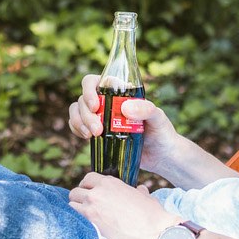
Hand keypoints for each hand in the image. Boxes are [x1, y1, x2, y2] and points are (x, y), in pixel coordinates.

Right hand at [67, 75, 182, 173]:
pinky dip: (76, 129)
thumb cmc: (162, 132)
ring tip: (91, 136)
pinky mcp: (96, 132)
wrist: (161, 156)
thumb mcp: (158, 118)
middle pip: (83, 99)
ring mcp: (100, 117)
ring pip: (77, 111)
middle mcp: (106, 102)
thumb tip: (124, 108)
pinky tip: (86, 138)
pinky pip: (76, 125)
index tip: (95, 106)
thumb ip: (146, 109)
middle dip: (86, 114)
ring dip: (78, 122)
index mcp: (119, 92)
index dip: (88, 91)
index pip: (94, 82)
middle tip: (97, 131)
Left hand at [67, 172, 175, 238]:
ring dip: (77, 209)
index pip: (88, 178)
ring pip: (71, 204)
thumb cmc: (152, 214)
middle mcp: (97, 192)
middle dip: (80, 198)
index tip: (92, 193)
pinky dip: (77, 221)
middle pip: (75, 191)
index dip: (89, 186)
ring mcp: (91, 207)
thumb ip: (137, 190)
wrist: (153, 232)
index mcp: (110, 183)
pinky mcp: (90, 224)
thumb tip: (139, 189)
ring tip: (86, 217)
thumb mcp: (144, 195)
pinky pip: (74, 218)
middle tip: (88, 207)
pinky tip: (86, 226)